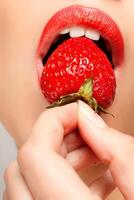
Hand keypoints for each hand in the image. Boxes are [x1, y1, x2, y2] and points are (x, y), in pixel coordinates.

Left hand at [4, 101, 133, 199]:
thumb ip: (121, 152)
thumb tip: (90, 119)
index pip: (34, 155)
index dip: (53, 122)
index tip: (77, 112)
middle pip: (24, 165)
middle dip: (55, 138)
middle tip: (85, 132)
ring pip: (26, 180)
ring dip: (59, 158)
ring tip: (93, 154)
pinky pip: (40, 196)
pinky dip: (65, 179)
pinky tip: (96, 177)